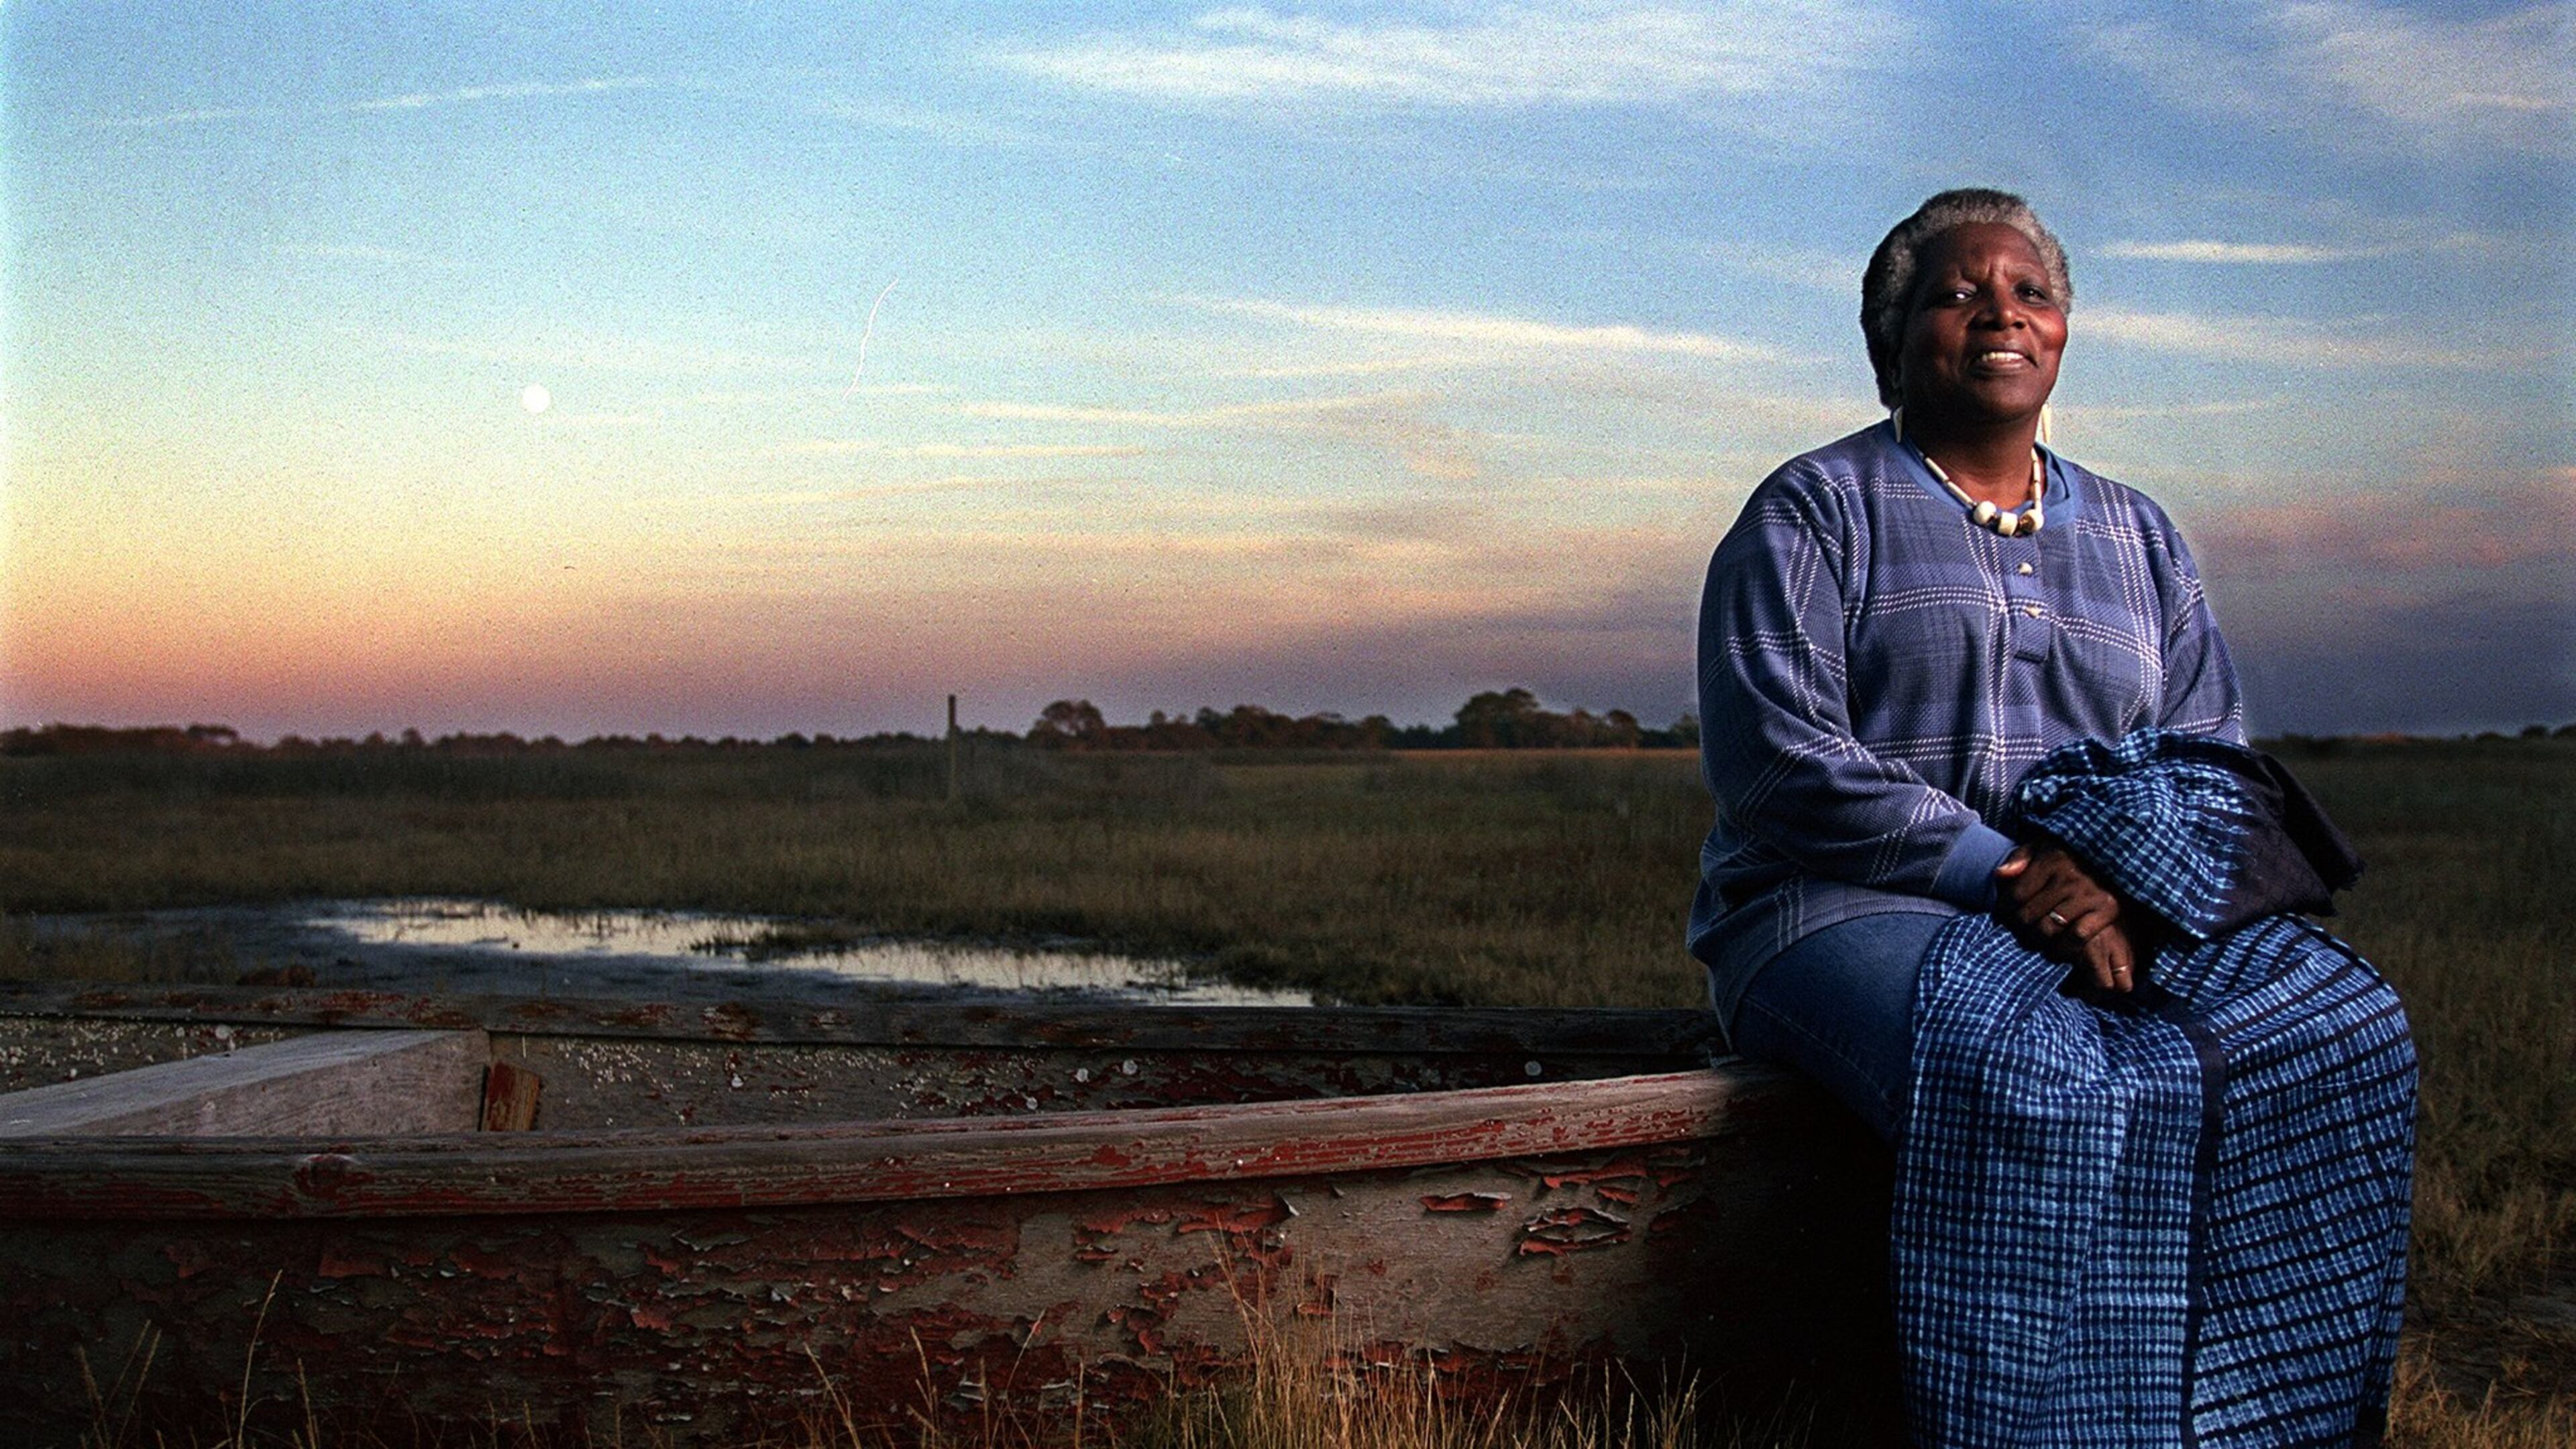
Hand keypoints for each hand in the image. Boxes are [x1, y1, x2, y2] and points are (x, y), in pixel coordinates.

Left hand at [1994, 842, 2136, 993]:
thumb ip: (2019, 859)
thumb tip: (2000, 875)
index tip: (2003, 916)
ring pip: (2049, 929)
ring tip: (2035, 941)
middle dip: (2018, 929)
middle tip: (2018, 932)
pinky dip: (2063, 947)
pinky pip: (2076, 936)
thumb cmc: (2070, 857)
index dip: (2003, 910)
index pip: (2016, 895)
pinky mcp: (2107, 911)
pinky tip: (2057, 948)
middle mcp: (2069, 879)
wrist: (2119, 856)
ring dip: (2037, 941)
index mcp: (2050, 862)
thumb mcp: (2043, 847)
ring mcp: (2089, 895)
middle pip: (2029, 916)